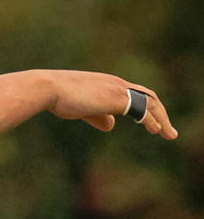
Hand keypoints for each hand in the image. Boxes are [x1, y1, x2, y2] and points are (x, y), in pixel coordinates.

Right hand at [40, 70, 176, 138]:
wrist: (49, 88)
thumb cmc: (59, 97)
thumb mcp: (81, 108)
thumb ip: (97, 116)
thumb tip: (111, 126)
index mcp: (108, 83)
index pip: (134, 93)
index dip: (145, 107)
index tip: (152, 122)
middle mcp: (116, 84)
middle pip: (148, 96)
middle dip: (160, 113)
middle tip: (166, 131)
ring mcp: (118, 90)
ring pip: (149, 103)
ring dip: (161, 119)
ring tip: (169, 134)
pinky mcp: (116, 100)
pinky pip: (141, 110)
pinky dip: (151, 120)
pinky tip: (157, 130)